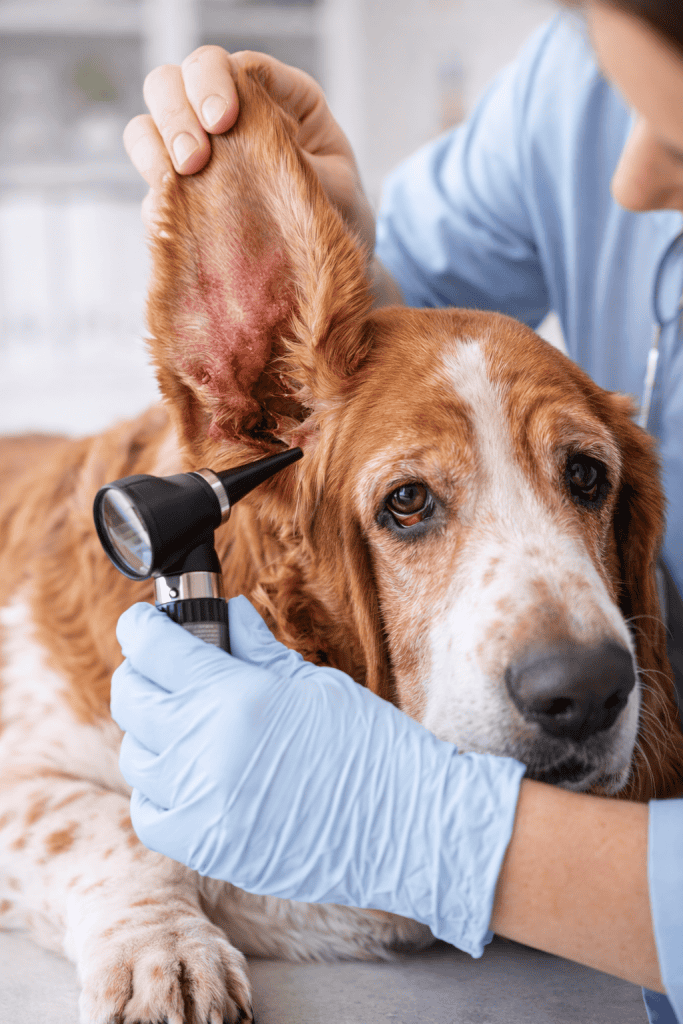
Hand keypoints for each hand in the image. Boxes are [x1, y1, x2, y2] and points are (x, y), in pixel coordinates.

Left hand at [111, 598, 525, 956]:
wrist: (406, 825)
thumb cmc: (369, 744)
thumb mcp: (311, 682)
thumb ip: (255, 648)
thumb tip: (226, 614)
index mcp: (234, 695)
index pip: (151, 647)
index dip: (141, 626)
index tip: (145, 623)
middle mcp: (205, 747)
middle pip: (131, 696)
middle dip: (143, 672)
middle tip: (170, 668)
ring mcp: (200, 803)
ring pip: (136, 754)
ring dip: (154, 731)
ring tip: (189, 724)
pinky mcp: (206, 847)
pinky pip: (149, 811)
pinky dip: (160, 789)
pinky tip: (191, 777)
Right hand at [123, 46, 374, 249]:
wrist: (328, 264)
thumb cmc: (340, 212)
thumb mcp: (335, 183)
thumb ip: (296, 161)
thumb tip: (249, 148)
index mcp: (274, 96)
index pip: (229, 67)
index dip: (214, 82)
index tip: (223, 121)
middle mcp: (226, 117)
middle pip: (173, 82)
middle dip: (177, 113)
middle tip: (195, 158)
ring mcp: (197, 156)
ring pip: (147, 126)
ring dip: (155, 147)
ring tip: (182, 178)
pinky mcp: (180, 199)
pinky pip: (151, 189)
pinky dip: (155, 196)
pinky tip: (174, 213)